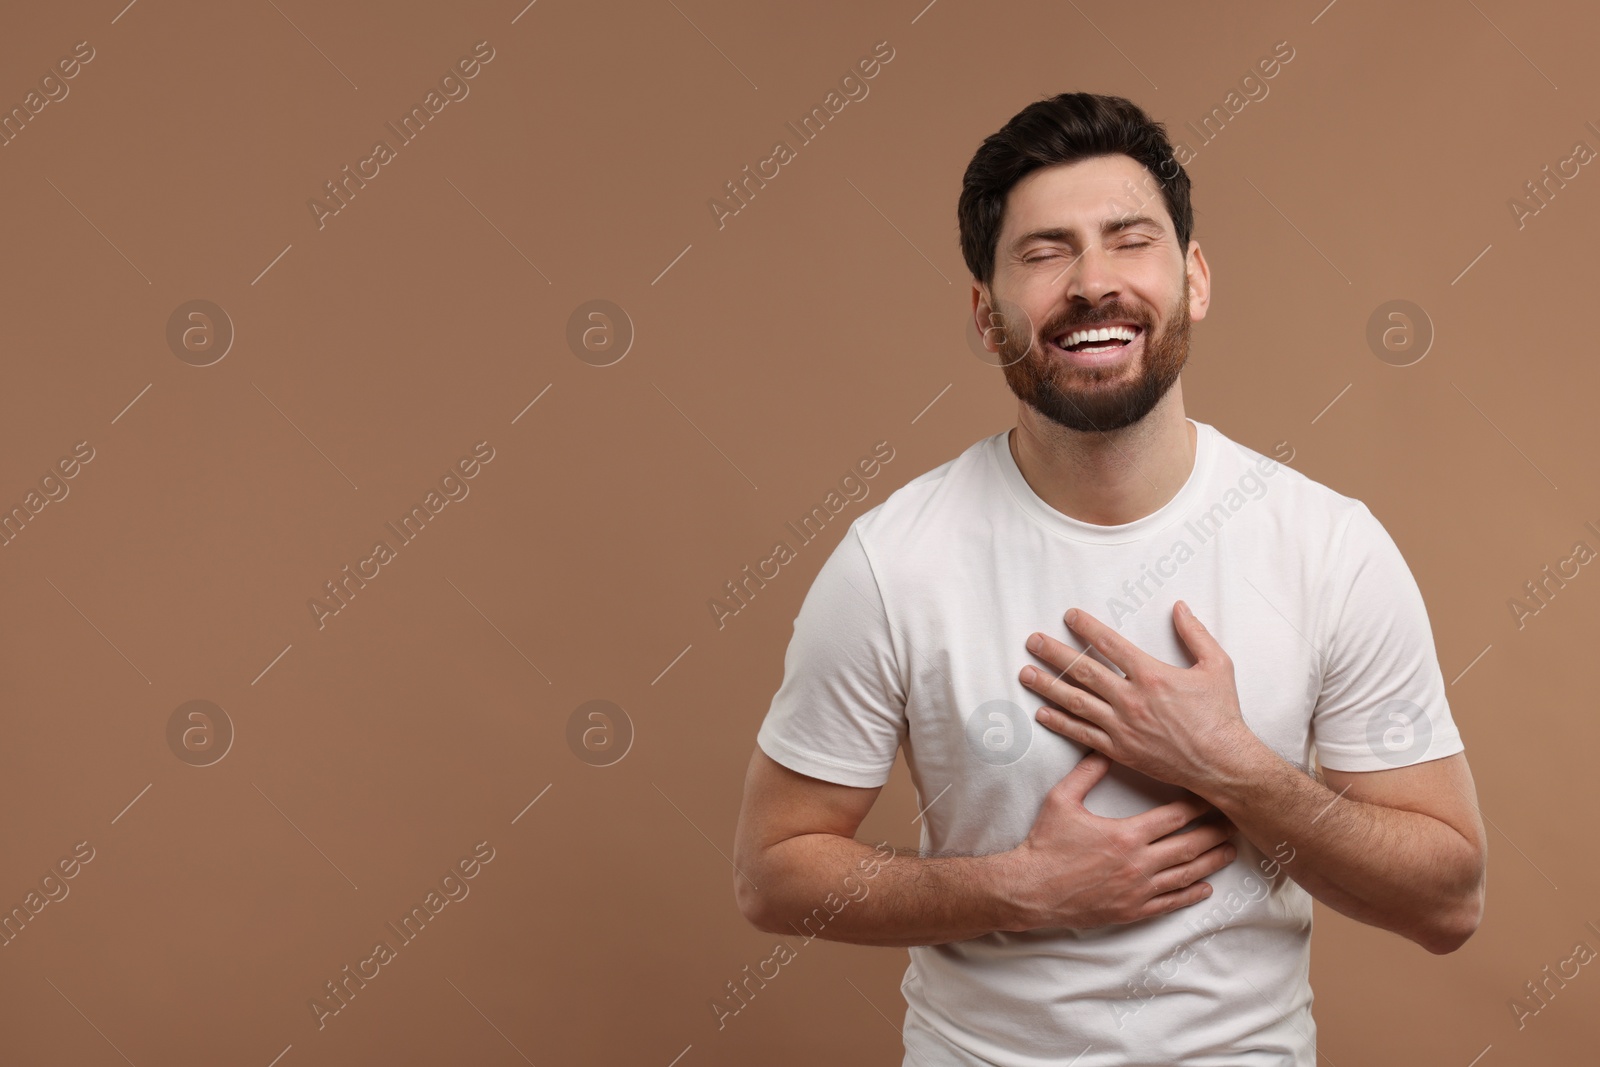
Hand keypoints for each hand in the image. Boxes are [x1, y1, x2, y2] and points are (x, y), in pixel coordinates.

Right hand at [1001, 750, 1237, 929]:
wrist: (1031, 889)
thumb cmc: (1045, 844)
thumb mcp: (1061, 800)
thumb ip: (1086, 773)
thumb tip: (1104, 748)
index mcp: (1126, 834)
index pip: (1175, 816)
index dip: (1198, 805)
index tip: (1212, 796)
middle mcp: (1138, 863)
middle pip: (1190, 845)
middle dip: (1214, 832)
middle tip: (1233, 822)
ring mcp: (1138, 890)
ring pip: (1186, 875)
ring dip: (1211, 862)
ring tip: (1229, 851)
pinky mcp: (1132, 910)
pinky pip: (1170, 902)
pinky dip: (1191, 894)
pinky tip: (1205, 887)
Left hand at [1018, 601, 1260, 791]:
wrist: (1222, 763)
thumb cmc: (1221, 714)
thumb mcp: (1217, 665)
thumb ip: (1195, 633)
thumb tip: (1180, 607)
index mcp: (1152, 674)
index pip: (1110, 644)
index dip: (1086, 627)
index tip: (1068, 616)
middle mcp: (1131, 699)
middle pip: (1083, 670)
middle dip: (1054, 653)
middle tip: (1032, 641)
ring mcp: (1123, 726)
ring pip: (1077, 702)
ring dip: (1048, 686)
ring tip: (1025, 673)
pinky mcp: (1120, 750)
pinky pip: (1083, 734)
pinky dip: (1060, 723)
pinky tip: (1042, 713)